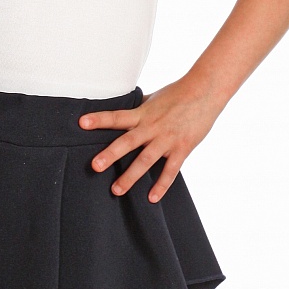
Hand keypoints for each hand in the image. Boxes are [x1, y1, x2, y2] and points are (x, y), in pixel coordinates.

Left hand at [77, 76, 223, 200]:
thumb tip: (124, 109)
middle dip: (111, 155)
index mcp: (143, 113)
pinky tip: (152, 198)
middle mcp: (152, 127)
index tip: (82, 123)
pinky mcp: (182, 148)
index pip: (117, 116)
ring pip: (146, 160)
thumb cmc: (179, 93)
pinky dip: (161, 185)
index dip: (99, 119)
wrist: (206, 91)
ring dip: (130, 176)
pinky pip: (170, 170)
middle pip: (128, 142)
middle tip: (95, 166)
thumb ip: (139, 108)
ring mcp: (167, 139)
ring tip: (116, 190)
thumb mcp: (154, 98)